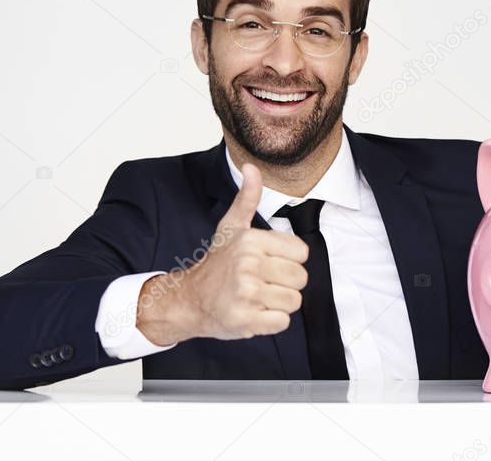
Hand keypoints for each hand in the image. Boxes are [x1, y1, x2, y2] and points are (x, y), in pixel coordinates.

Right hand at [136, 163, 308, 344]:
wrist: (189, 299)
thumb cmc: (216, 264)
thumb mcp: (231, 227)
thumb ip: (247, 198)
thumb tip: (251, 167)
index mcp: (251, 241)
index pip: (301, 253)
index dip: (288, 260)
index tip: (269, 262)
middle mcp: (249, 265)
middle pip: (300, 278)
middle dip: (285, 284)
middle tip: (262, 282)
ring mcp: (246, 293)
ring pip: (294, 301)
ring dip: (278, 304)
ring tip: (257, 297)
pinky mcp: (245, 319)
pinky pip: (281, 322)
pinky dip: (271, 322)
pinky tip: (254, 312)